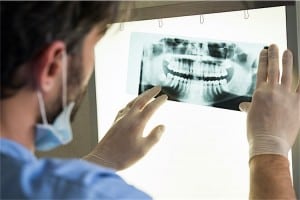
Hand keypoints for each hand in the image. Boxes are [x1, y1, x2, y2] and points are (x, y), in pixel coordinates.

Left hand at [84, 86, 167, 169]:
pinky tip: (131, 105)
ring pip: (131, 103)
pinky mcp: (114, 122)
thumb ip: (154, 136)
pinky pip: (124, 108)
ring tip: (147, 93)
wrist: (103, 159)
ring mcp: (120, 119)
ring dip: (140, 96)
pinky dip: (131, 103)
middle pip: (140, 100)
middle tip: (158, 88)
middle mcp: (128, 118)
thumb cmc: (124, 156)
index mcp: (137, 123)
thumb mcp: (144, 149)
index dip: (159, 101)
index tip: (165, 97)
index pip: (151, 108)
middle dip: (150, 93)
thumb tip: (162, 126)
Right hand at [239, 44, 299, 158]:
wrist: (269, 142)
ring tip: (288, 52)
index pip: (261, 71)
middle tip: (275, 46)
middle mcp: (272, 90)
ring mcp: (286, 96)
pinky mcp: (298, 103)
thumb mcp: (250, 116)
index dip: (263, 60)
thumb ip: (249, 107)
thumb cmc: (257, 131)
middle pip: (274, 68)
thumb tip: (243, 106)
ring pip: (288, 73)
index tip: (264, 52)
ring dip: (288, 61)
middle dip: (274, 55)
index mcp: (259, 93)